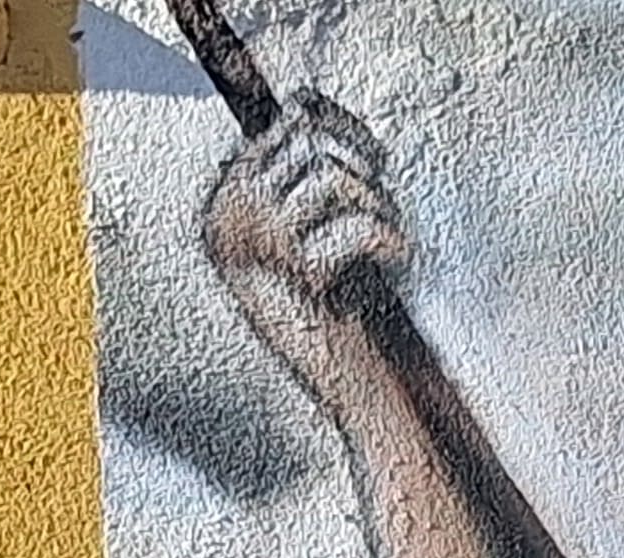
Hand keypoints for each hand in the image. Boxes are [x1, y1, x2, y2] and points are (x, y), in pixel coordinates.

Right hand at [202, 92, 401, 407]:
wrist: (359, 388)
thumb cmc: (348, 307)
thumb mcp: (314, 229)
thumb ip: (303, 173)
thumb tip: (307, 102)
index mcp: (227, 197)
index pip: (289, 119)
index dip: (346, 128)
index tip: (377, 162)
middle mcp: (228, 214)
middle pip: (313, 140)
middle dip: (366, 171)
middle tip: (385, 214)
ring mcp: (253, 244)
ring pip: (334, 178)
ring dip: (378, 209)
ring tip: (386, 247)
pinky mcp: (290, 275)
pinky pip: (353, 226)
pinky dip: (388, 239)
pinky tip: (396, 259)